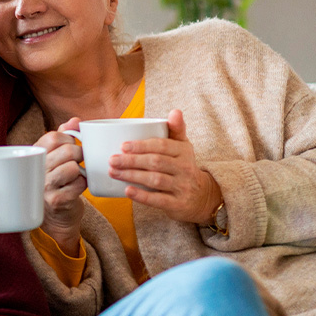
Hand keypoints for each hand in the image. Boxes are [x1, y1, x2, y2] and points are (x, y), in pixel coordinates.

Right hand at [34, 118, 86, 254]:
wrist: (55, 217)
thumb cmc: (57, 181)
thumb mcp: (55, 157)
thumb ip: (64, 136)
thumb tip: (75, 120)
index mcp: (35, 156)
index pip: (53, 136)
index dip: (69, 138)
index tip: (72, 144)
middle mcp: (36, 170)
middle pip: (66, 151)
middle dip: (79, 153)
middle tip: (79, 160)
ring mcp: (45, 186)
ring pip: (73, 167)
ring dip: (80, 170)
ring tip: (76, 174)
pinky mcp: (57, 200)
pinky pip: (79, 184)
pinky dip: (83, 184)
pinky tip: (77, 187)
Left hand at [109, 109, 222, 224]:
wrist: (203, 197)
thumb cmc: (184, 167)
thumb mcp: (183, 147)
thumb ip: (176, 129)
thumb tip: (175, 111)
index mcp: (184, 151)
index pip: (162, 146)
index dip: (141, 146)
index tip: (123, 146)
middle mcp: (185, 168)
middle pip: (155, 162)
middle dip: (132, 161)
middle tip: (112, 160)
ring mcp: (182, 187)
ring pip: (155, 180)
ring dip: (132, 176)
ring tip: (113, 172)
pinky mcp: (178, 204)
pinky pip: (158, 200)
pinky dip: (142, 196)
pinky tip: (127, 191)